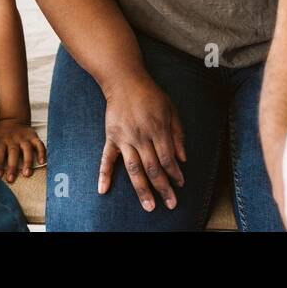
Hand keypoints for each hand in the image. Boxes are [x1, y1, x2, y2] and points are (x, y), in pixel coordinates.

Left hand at [0, 119, 46, 182]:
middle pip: (13, 152)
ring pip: (27, 149)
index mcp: (0, 140)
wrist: (12, 119)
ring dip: (27, 162)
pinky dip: (42, 152)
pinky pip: (39, 144)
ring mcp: (24, 138)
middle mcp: (13, 139)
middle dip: (12, 166)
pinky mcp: (33, 136)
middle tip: (11, 179)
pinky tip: (42, 162)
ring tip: (27, 174)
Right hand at [99, 75, 186, 211]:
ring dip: (141, 190)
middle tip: (170, 204)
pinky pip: (106, 159)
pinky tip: (103, 190)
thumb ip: (177, 134)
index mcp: (158, 129)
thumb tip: (183, 159)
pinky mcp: (111, 137)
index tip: (180, 184)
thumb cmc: (151, 95)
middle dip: (163, 188)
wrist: (124, 81)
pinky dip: (104, 174)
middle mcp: (141, 136)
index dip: (175, 174)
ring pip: (134, 169)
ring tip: (148, 206)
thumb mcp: (171, 110)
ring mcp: (124, 138)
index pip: (168, 158)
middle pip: (153, 168)